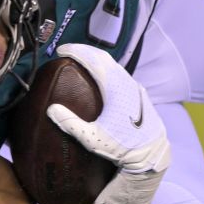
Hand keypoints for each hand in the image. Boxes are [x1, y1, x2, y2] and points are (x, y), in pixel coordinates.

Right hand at [45, 44, 169, 174]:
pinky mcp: (139, 94)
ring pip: (115, 65)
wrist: (152, 153)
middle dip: (85, 51)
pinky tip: (102, 76)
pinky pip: (121, 74)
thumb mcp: (93, 139)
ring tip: (82, 60)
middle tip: (68, 51)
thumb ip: (70, 124)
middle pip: (104, 58)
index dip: (76, 51)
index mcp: (116, 89)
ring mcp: (135, 88)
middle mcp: (127, 83)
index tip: (61, 49)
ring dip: (97, 59)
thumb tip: (51, 109)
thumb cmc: (123, 147)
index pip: (94, 60)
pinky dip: (108, 69)